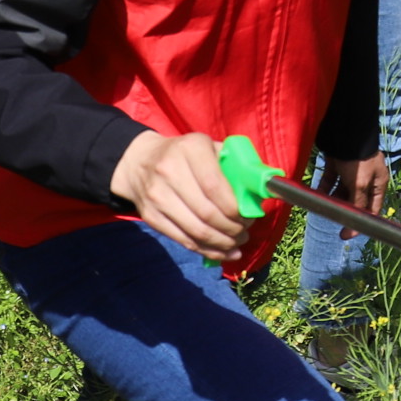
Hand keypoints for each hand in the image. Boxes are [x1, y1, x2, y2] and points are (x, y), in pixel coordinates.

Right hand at [110, 130, 251, 260]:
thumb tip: (261, 191)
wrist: (140, 162)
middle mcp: (170, 171)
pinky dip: (207, 250)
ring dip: (222, 243)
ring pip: (196, 230)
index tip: (248, 217)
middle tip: (245, 232)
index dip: (235, 208)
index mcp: (190, 149)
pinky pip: (184, 240)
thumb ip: (234, 166)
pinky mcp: (150, 216)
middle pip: (207, 212)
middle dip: (232, 229)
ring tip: (237, 244)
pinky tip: (222, 252)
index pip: (215, 186)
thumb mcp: (210, 148)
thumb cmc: (186, 155)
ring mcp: (157, 196)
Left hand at [321, 153, 389, 237]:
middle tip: (332, 220)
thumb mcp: (360, 184)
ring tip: (323, 207)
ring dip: (333, 200)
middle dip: (344, 210)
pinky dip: (324, 188)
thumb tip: (354, 224)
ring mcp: (351, 172)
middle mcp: (366, 179)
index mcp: (378, 183)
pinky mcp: (338, 165)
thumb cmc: (358, 159)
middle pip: (356, 201)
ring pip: (341, 192)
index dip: (361, 223)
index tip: (347, 234)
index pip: (372, 209)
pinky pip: (330, 181)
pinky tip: (317, 195)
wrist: (345, 132)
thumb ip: (358, 204)